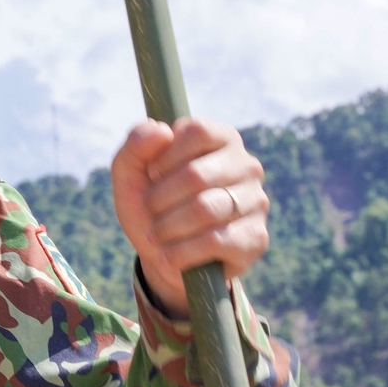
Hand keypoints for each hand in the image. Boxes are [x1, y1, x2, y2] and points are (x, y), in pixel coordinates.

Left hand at [109, 117, 268, 319]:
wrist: (164, 256)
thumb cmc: (150, 206)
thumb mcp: (130, 173)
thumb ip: (136, 144)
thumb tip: (162, 130)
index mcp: (221, 139)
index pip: (196, 132)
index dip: (163, 157)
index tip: (152, 175)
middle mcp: (247, 165)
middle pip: (196, 175)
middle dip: (158, 199)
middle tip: (150, 211)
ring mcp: (256, 201)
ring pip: (205, 209)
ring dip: (166, 228)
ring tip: (156, 235)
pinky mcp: (256, 237)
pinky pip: (214, 241)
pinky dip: (180, 252)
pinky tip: (170, 255)